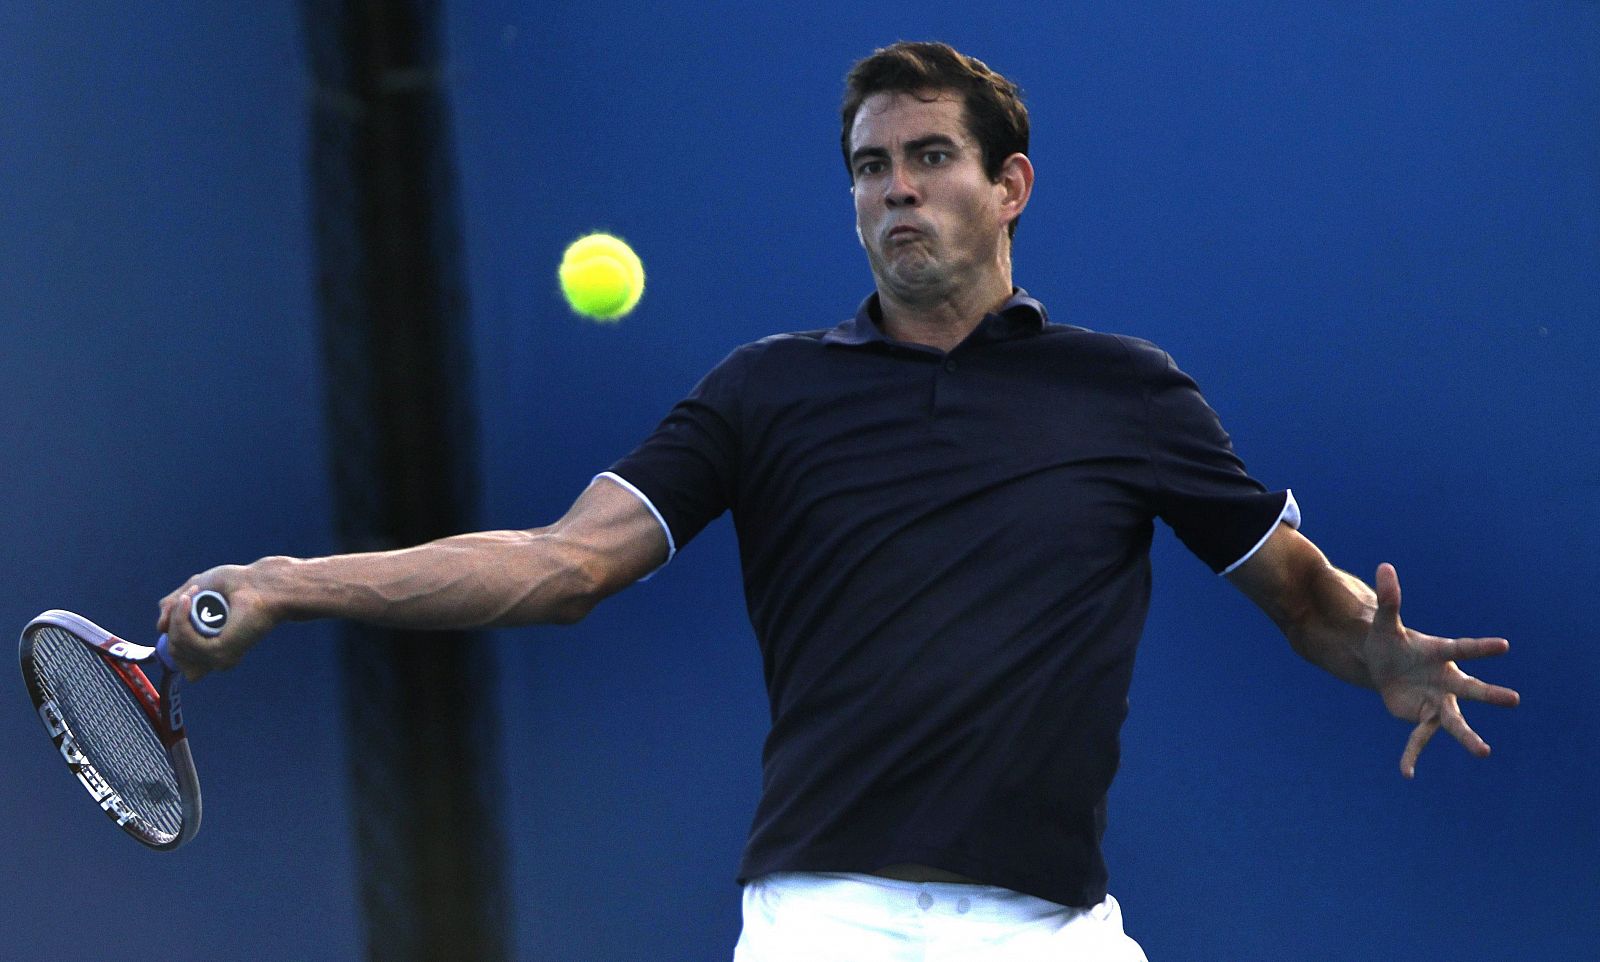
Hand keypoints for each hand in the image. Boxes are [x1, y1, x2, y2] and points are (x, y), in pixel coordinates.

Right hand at [157, 563, 278, 680]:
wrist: (259, 584)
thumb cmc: (233, 586)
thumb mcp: (193, 591)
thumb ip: (172, 608)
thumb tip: (160, 628)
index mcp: (210, 651)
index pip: (179, 659)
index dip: (173, 634)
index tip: (181, 607)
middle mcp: (214, 659)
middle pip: (173, 651)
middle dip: (173, 620)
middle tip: (189, 595)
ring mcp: (217, 658)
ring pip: (176, 645)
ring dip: (177, 616)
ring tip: (193, 593)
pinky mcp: (220, 652)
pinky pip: (185, 641)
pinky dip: (181, 618)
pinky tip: (188, 601)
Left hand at [1363, 563, 1519, 777]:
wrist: (1383, 667)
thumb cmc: (1390, 642)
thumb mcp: (1385, 624)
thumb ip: (1389, 599)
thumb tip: (1385, 567)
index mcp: (1440, 654)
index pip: (1462, 648)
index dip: (1481, 648)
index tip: (1504, 645)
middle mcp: (1445, 680)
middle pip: (1469, 688)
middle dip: (1489, 694)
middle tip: (1514, 699)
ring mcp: (1436, 701)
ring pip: (1453, 721)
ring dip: (1467, 736)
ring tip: (1484, 752)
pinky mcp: (1421, 718)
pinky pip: (1418, 740)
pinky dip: (1411, 755)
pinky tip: (1406, 773)